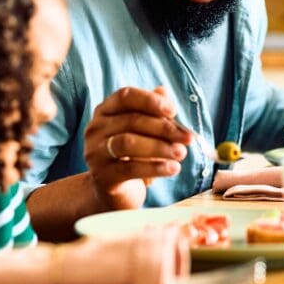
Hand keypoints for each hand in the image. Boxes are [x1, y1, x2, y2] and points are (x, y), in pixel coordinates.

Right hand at [83, 86, 191, 209]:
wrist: (114, 191)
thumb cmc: (133, 154)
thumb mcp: (144, 131)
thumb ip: (153, 111)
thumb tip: (164, 92)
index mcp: (105, 111)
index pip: (125, 97)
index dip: (150, 101)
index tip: (174, 110)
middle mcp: (95, 129)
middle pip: (131, 121)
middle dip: (164, 128)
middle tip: (188, 137)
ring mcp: (95, 153)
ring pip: (128, 143)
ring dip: (160, 147)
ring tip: (181, 153)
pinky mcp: (102, 176)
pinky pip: (130, 169)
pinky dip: (155, 167)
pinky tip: (173, 168)